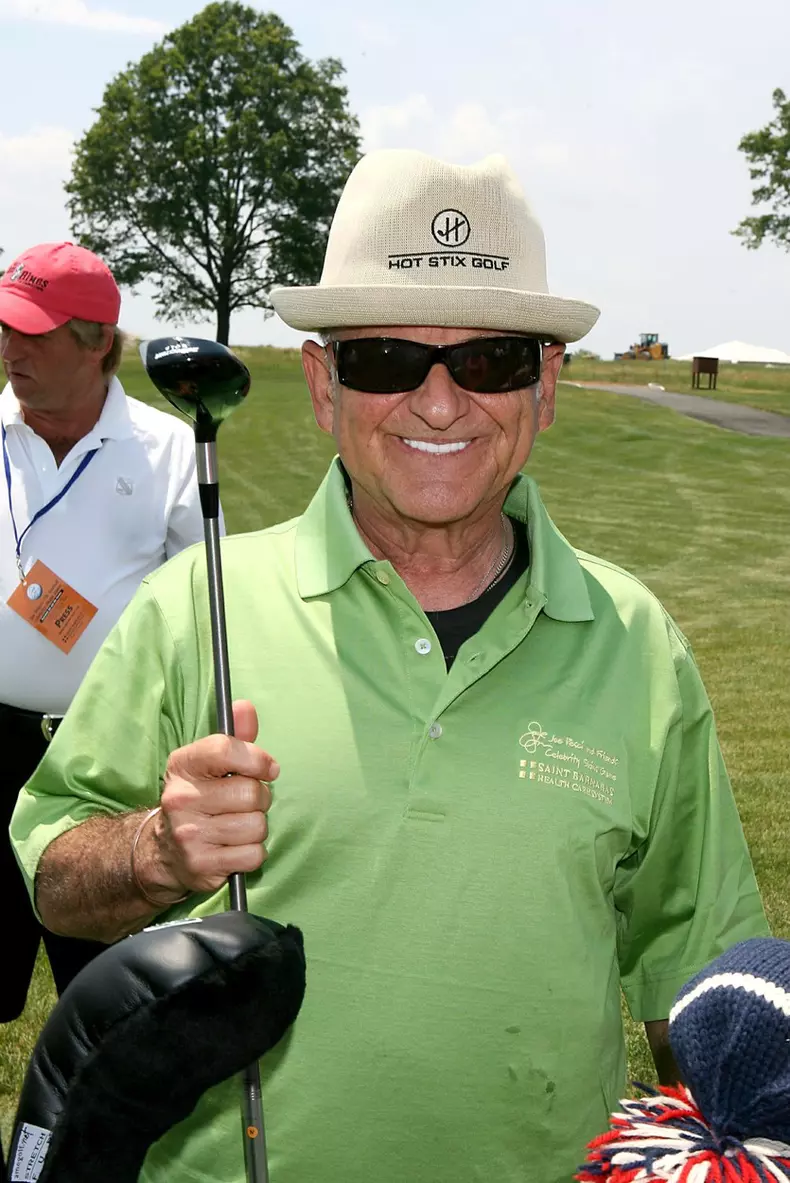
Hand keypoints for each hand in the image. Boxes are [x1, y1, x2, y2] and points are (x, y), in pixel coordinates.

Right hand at [143, 700, 278, 897]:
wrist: (165, 851)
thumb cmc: (200, 798)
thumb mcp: (211, 765)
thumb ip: (234, 737)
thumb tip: (245, 707)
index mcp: (183, 765)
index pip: (227, 749)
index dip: (257, 759)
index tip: (268, 769)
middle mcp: (181, 798)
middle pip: (251, 792)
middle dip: (259, 799)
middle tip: (245, 803)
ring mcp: (189, 834)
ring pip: (256, 825)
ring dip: (256, 827)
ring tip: (238, 825)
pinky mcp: (201, 865)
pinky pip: (253, 855)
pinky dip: (252, 853)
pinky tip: (235, 847)